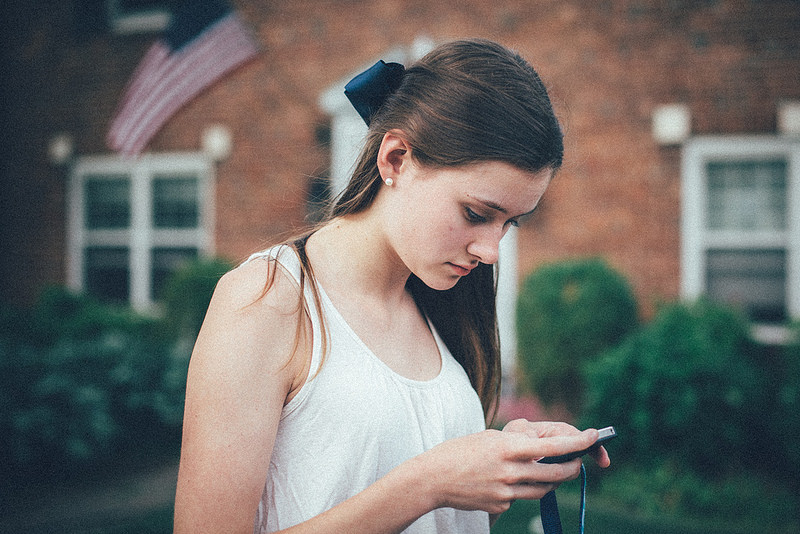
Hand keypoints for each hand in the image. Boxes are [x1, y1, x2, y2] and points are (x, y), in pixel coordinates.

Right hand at [412, 422, 600, 514]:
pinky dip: (521, 489)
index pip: (553, 448)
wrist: (432, 479)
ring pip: (542, 490)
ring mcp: (506, 491)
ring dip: (552, 482)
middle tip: (578, 462)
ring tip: (551, 472)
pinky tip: (505, 482)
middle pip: (555, 474)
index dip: (577, 444)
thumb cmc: (459, 452)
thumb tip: (540, 450)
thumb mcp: (489, 438)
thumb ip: (517, 445)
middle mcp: (510, 471)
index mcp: (508, 448)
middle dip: (572, 467)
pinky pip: (520, 498)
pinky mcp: (500, 505)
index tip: (593, 437)